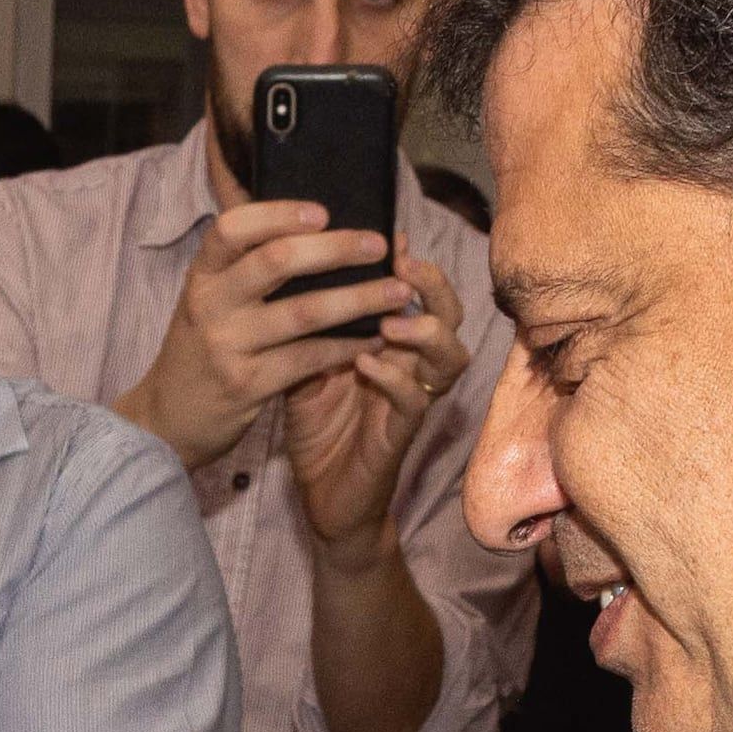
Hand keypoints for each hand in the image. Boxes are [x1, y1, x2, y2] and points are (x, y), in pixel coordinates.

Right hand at [117, 197, 409, 472]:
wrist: (167, 420)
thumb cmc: (201, 348)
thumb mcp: (207, 298)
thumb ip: (241, 261)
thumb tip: (290, 211)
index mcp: (202, 275)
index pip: (232, 228)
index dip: (278, 214)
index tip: (323, 211)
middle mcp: (210, 304)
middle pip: (276, 262)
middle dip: (335, 249)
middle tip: (379, 245)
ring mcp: (228, 346)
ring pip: (303, 312)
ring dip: (358, 299)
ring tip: (398, 291)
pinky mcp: (248, 385)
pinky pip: (309, 358)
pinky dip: (346, 345)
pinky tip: (374, 337)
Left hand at [283, 256, 465, 565]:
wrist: (320, 497)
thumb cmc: (316, 426)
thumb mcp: (305, 362)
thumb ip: (307, 320)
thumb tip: (282, 264)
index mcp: (393, 344)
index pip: (417, 294)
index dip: (413, 263)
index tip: (391, 233)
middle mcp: (411, 367)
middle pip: (450, 316)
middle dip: (434, 286)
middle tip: (404, 264)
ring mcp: (410, 401)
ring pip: (448, 358)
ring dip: (424, 331)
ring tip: (392, 318)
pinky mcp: (400, 437)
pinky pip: (413, 402)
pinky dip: (394, 379)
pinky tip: (367, 364)